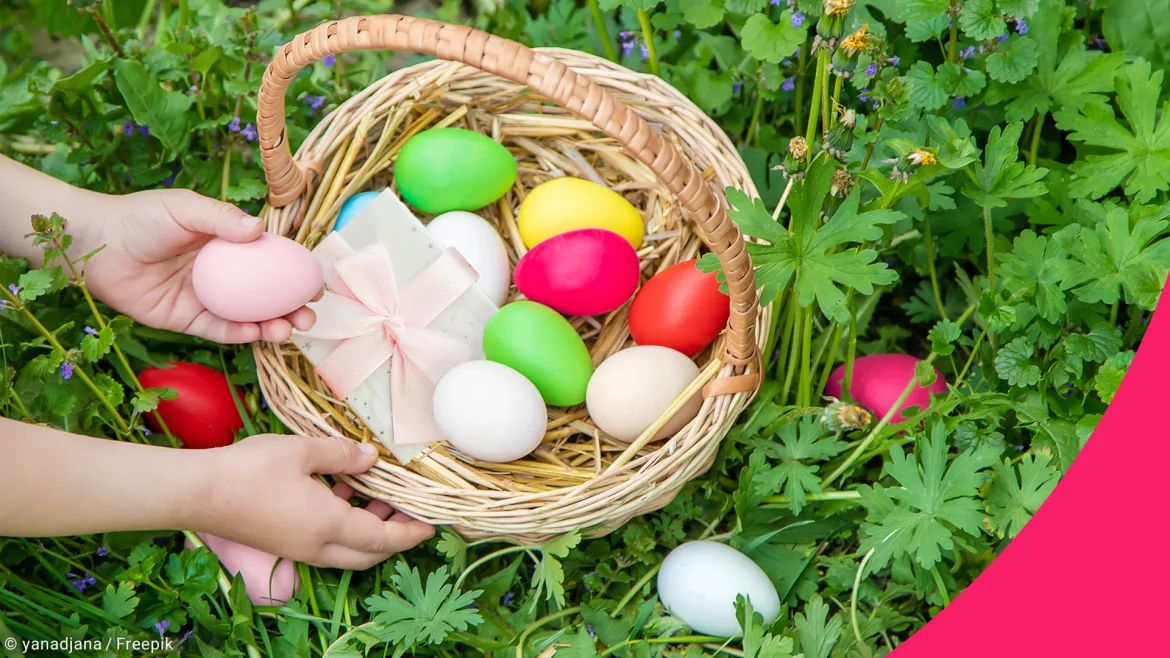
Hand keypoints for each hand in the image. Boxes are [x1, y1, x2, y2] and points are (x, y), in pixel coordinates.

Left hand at [76, 189, 314, 343]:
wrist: (96, 245)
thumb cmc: (139, 217)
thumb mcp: (184, 209)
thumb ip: (220, 218)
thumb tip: (259, 230)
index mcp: (229, 244)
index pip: (272, 262)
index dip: (296, 275)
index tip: (315, 286)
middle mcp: (223, 273)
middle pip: (268, 296)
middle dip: (294, 309)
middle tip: (309, 316)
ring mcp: (207, 298)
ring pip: (249, 317)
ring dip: (272, 326)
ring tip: (286, 329)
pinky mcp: (187, 319)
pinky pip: (219, 330)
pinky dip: (239, 334)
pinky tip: (255, 333)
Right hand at [195, 434, 434, 569]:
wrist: (197, 493)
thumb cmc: (251, 470)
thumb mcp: (303, 450)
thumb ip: (342, 455)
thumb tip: (371, 458)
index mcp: (328, 526)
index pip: (382, 540)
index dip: (410, 534)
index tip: (431, 526)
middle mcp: (316, 546)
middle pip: (368, 553)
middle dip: (394, 537)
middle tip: (410, 513)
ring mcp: (297, 547)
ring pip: (346, 550)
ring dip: (368, 531)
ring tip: (381, 500)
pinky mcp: (282, 542)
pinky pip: (325, 542)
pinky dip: (344, 525)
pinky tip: (342, 492)